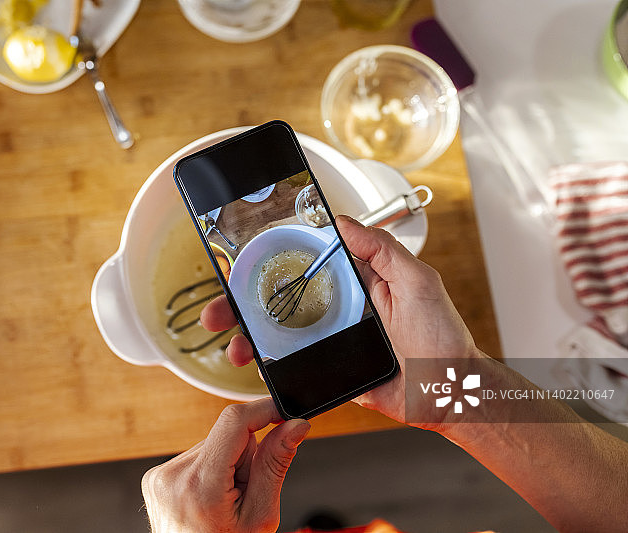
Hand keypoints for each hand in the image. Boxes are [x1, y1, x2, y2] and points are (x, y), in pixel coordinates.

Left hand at [141, 398, 310, 532]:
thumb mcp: (261, 515)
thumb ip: (275, 465)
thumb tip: (294, 427)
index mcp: (201, 485)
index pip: (234, 421)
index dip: (264, 410)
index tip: (285, 414)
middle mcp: (174, 475)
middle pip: (226, 435)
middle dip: (245, 455)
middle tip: (245, 490)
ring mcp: (161, 475)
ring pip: (211, 445)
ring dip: (225, 464)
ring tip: (225, 499)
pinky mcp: (156, 476)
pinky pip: (194, 457)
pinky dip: (208, 471)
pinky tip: (209, 497)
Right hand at [201, 216, 479, 429]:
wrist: (450, 394)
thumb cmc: (442, 337)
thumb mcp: (418, 281)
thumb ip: (382, 250)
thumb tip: (343, 221)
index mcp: (355, 281)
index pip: (305, 262)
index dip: (271, 260)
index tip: (240, 259)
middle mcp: (338, 307)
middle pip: (281, 300)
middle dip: (243, 302)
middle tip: (219, 309)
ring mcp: (332, 340)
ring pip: (280, 335)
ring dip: (250, 338)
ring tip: (233, 346)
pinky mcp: (331, 370)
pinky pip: (295, 366)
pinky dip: (271, 367)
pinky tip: (255, 366)